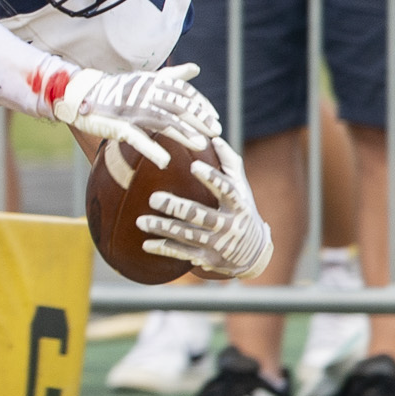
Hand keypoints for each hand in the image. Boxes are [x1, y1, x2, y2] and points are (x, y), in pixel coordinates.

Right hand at [50, 61, 222, 175]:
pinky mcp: (119, 125)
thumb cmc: (118, 90)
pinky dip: (152, 150)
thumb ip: (172, 75)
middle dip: (199, 119)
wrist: (82, 95)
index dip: (201, 106)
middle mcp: (144, 93)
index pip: (183, 92)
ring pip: (163, 121)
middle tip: (216, 132)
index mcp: (152, 83)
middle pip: (177, 106)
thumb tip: (196, 68)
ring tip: (200, 145)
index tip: (215, 118)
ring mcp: (132, 109)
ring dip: (183, 133)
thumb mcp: (146, 80)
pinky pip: (138, 138)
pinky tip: (166, 161)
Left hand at [137, 138, 273, 279]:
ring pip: (186, 235)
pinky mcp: (207, 258)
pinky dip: (163, 249)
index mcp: (238, 204)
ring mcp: (218, 243)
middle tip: (153, 198)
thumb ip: (229, 163)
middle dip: (176, 207)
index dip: (211, 178)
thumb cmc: (242, 210)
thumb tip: (213, 137)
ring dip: (162, 228)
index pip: (226, 189)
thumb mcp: (242, 188)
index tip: (193, 166)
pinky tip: (145, 244)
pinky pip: (182, 253)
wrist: (254, 253)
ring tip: (140, 221)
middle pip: (200, 215)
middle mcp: (229, 225)